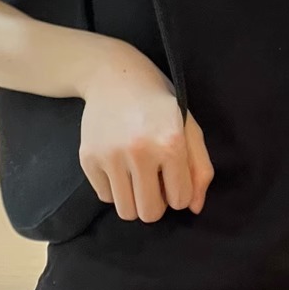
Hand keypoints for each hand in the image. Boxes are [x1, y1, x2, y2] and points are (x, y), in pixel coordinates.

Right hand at [78, 42, 213, 222]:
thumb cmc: (160, 104)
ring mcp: (110, 155)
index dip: (179, 191)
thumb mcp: (189, 128)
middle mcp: (140, 150)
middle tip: (154, 180)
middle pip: (149, 213)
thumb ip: (200, 168)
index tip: (173, 175)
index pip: (179, 200)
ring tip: (137, 175)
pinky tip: (119, 163)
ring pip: (125, 211)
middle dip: (156, 203)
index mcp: (171, 142)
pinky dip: (114, 187)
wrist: (115, 76)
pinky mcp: (88, 157)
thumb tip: (194, 208)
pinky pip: (105, 196)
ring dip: (134, 200)